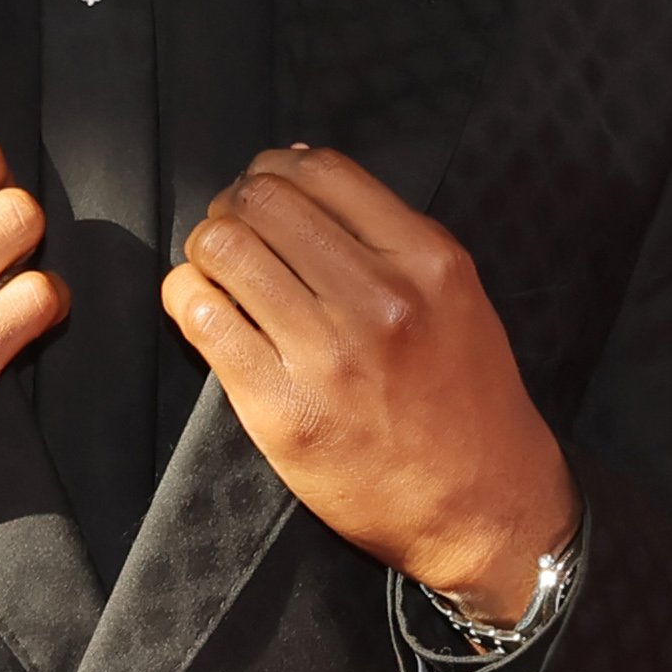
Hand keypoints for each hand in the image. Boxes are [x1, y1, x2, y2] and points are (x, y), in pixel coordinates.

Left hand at [164, 145, 577, 618]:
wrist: (484, 508)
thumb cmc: (466, 401)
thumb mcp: (455, 296)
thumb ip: (386, 234)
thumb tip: (296, 163)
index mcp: (426, 260)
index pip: (320, 169)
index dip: (274, 171)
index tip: (265, 197)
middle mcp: (379, 298)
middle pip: (262, 199)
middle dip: (232, 207)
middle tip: (233, 238)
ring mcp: (328, 354)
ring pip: (222, 248)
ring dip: (206, 252)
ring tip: (218, 277)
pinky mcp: (281, 408)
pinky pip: (201, 317)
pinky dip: (187, 300)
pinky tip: (204, 313)